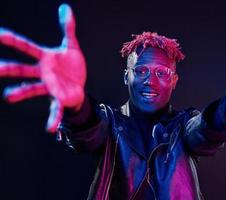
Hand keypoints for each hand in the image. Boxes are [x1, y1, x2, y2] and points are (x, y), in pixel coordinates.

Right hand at [0, 4, 85, 132]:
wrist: (80, 82)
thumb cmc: (71, 65)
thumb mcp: (71, 45)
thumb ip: (67, 28)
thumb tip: (65, 8)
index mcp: (45, 58)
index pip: (26, 47)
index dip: (13, 40)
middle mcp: (44, 72)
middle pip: (23, 69)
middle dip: (9, 68)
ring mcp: (50, 86)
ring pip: (33, 89)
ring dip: (21, 92)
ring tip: (9, 96)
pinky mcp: (60, 97)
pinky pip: (55, 108)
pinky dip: (52, 118)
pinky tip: (49, 129)